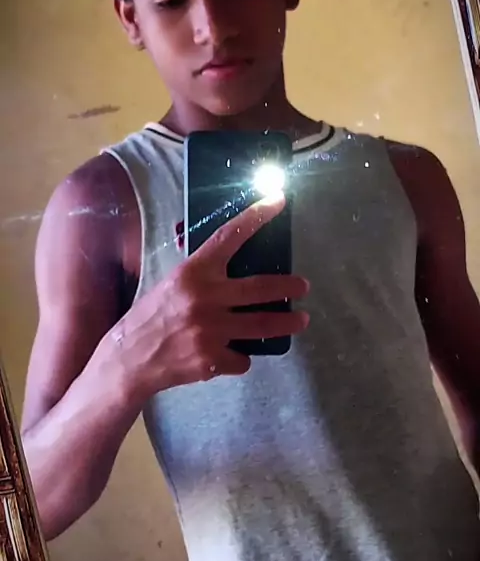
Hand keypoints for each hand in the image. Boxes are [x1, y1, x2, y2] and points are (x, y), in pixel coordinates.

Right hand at [107, 195, 309, 399]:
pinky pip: (242, 358)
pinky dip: (240, 356)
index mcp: (193, 272)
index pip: (230, 236)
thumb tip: (232, 264)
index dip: (256, 217)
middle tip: (303, 286)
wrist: (130, 358)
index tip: (277, 200)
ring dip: (286, 323)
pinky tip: (229, 355)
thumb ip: (202, 275)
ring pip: (262, 325)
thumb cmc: (152, 317)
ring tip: (298, 321)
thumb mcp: (172, 284)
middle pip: (260, 287)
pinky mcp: (212, 360)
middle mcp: (204, 298)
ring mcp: (210, 331)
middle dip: (288, 286)